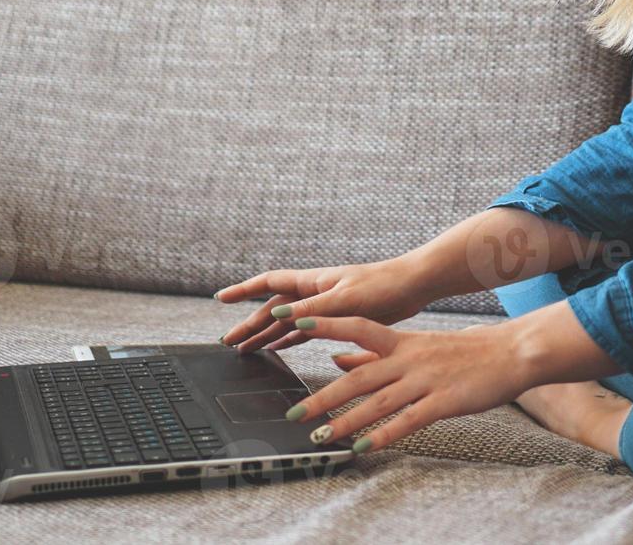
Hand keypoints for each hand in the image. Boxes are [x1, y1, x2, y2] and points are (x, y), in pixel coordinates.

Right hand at [213, 257, 431, 353]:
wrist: (411, 287)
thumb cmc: (381, 286)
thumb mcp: (343, 299)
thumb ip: (311, 309)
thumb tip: (278, 314)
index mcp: (312, 282)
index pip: (269, 283)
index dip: (244, 291)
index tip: (221, 299)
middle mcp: (314, 292)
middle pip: (273, 308)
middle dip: (250, 324)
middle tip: (229, 343)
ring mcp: (325, 306)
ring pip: (287, 322)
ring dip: (266, 335)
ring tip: (245, 351)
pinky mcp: (338, 319)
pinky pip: (304, 331)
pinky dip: (289, 341)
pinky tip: (277, 350)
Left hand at [284, 317, 531, 453]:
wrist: (511, 353)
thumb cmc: (464, 351)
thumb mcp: (416, 345)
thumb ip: (374, 352)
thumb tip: (336, 358)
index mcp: (401, 341)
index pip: (357, 326)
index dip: (326, 323)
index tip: (294, 320)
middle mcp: (409, 359)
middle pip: (359, 377)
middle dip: (323, 397)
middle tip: (294, 413)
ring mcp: (426, 380)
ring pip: (378, 402)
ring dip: (346, 421)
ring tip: (320, 437)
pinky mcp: (444, 401)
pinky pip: (408, 420)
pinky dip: (384, 435)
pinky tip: (364, 448)